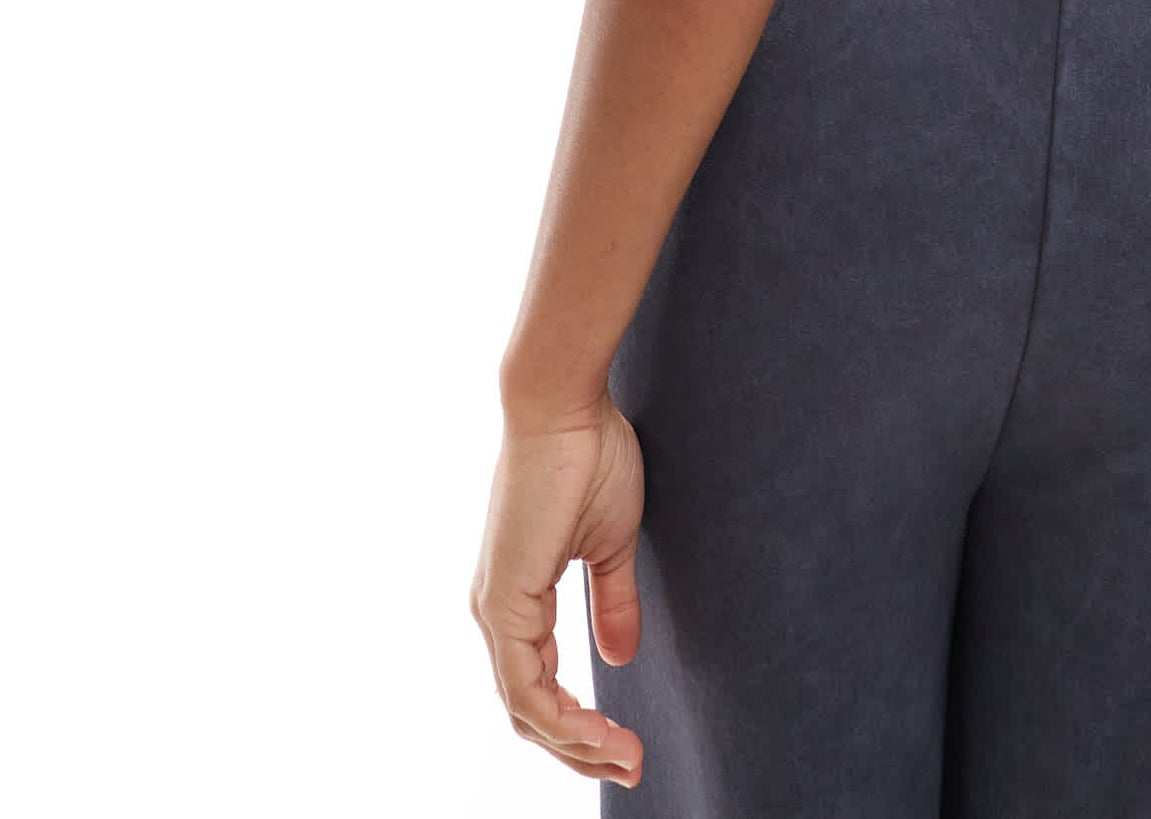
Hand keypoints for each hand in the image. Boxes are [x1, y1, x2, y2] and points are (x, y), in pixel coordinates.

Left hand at [471, 397, 646, 790]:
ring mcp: (496, 608)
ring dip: (576, 744)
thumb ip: (612, 602)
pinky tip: (598, 732)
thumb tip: (620, 658)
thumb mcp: (611, 543)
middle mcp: (497, 611)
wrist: (565, 405)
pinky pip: (524, 685)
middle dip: (582, 750)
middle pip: (529, 712)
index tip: (630, 744)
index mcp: (519, 598)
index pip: (541, 686)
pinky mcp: (503, 599)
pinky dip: (561, 719)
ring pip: (525, 709)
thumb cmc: (590, 455)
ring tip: (625, 758)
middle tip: (632, 767)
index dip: (583, 725)